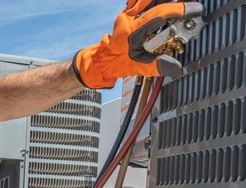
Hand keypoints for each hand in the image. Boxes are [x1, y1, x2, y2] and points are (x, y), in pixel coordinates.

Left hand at [73, 0, 203, 88]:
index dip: (180, 9)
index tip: (196, 9)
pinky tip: (164, 3)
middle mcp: (128, 18)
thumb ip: (158, 65)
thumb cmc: (119, 63)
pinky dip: (153, 1)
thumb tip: (177, 67)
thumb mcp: (139, 67)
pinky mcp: (128, 11)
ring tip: (178, 3)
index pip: (160, 13)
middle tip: (189, 2)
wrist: (104, 60)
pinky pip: (140, 0)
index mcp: (132, 31)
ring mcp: (127, 13)